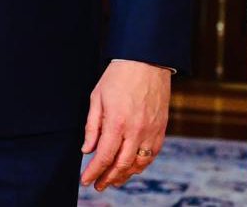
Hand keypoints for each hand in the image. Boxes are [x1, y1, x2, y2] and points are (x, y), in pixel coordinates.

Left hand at [80, 59, 171, 190]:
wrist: (147, 62)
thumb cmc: (118, 77)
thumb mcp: (97, 98)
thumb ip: (92, 126)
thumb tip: (86, 150)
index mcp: (117, 123)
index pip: (103, 157)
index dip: (93, 172)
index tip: (85, 181)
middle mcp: (136, 131)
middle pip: (121, 165)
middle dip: (107, 179)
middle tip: (98, 185)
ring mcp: (151, 132)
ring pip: (138, 164)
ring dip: (124, 176)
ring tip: (112, 181)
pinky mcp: (161, 130)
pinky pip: (151, 156)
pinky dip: (140, 166)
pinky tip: (131, 169)